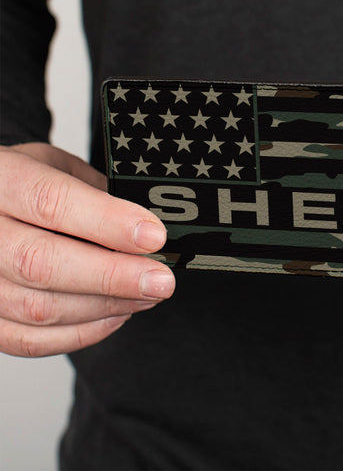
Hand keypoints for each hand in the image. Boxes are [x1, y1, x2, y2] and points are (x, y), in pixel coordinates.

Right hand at [0, 143, 174, 356]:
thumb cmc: (23, 183)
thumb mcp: (58, 167)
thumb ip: (96, 193)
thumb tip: (148, 227)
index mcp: (1, 180)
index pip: (51, 202)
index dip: (108, 222)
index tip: (153, 236)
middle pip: (42, 263)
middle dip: (114, 276)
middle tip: (162, 279)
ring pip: (38, 308)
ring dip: (106, 306)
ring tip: (148, 293)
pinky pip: (28, 340)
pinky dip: (81, 332)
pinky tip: (116, 313)